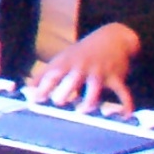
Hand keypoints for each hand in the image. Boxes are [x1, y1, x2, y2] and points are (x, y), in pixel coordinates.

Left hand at [25, 23, 141, 116]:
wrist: (112, 37)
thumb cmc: (82, 53)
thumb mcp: (62, 59)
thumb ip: (45, 74)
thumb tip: (27, 88)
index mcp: (67, 63)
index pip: (52, 75)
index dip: (42, 87)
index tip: (34, 100)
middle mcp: (82, 67)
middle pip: (71, 81)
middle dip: (64, 93)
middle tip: (59, 102)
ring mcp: (100, 72)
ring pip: (94, 89)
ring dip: (89, 102)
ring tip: (83, 111)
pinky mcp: (116, 77)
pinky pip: (122, 92)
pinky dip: (126, 104)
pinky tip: (126, 115)